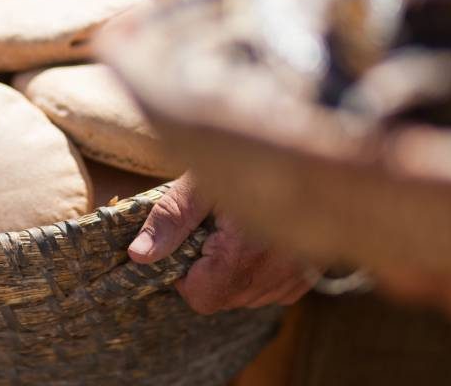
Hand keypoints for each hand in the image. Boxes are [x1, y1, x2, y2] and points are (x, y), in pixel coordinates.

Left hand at [128, 173, 313, 313]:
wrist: (312, 152)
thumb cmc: (252, 158)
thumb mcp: (202, 181)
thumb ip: (171, 219)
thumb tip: (139, 255)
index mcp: (243, 254)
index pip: (200, 297)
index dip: (185, 275)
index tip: (190, 242)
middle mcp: (274, 274)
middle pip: (224, 297)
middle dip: (211, 271)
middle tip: (216, 229)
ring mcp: (296, 277)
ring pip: (250, 295)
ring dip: (238, 272)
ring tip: (242, 229)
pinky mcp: (311, 274)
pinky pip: (276, 288)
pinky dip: (263, 270)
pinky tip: (263, 239)